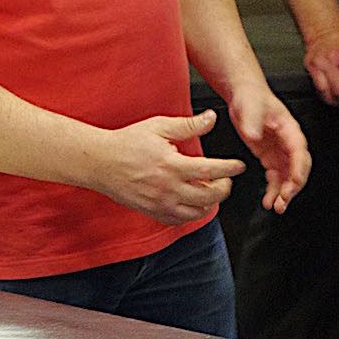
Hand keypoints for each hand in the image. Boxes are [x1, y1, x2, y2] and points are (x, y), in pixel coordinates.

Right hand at [93, 109, 246, 225]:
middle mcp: (168, 188)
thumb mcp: (158, 126)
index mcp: (172, 165)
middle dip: (224, 188)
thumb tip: (211, 118)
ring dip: (210, 203)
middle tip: (226, 180)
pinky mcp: (153, 212)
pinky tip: (193, 202)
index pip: (212, 170)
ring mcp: (160, 203)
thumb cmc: (127, 143)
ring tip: (211, 191)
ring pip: (197, 213)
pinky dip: (192, 214)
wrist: (99, 162)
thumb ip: (188, 125)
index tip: (239, 166)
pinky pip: (180, 221)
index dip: (230, 168)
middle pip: (210, 197)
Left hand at [225, 85, 311, 212]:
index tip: (293, 184)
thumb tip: (254, 136)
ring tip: (276, 207)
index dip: (299, 170)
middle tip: (284, 201)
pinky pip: (276, 177)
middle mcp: (288, 143)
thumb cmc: (251, 97)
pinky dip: (273, 190)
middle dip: (293, 187)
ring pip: (288, 177)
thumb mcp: (249, 106)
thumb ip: (252, 122)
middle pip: (298, 169)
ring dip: (284, 193)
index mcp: (290, 130)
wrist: (243, 95)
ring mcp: (280, 151)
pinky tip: (268, 200)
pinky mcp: (270, 157)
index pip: (300, 153)